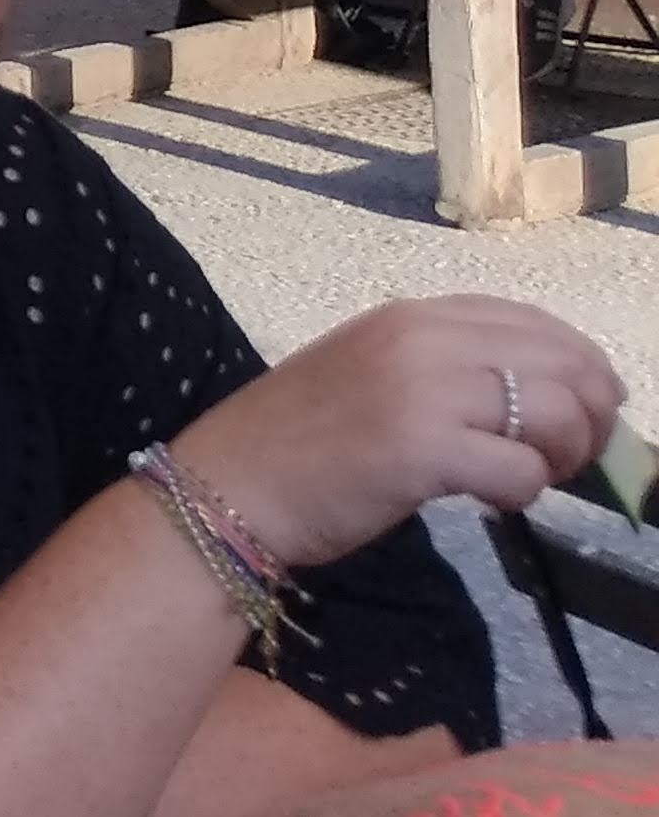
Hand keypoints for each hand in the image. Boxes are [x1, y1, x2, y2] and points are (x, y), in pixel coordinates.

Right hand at [171, 297, 623, 568]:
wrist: (226, 487)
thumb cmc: (296, 441)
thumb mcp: (372, 374)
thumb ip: (446, 369)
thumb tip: (545, 397)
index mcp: (410, 315)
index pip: (536, 323)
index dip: (580, 368)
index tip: (584, 411)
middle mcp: (421, 338)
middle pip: (565, 365)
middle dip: (591, 417)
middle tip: (567, 458)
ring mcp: (422, 391)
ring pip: (558, 415)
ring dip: (561, 457)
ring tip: (526, 479)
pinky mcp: (422, 450)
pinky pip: (522, 472)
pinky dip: (523, 494)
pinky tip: (487, 501)